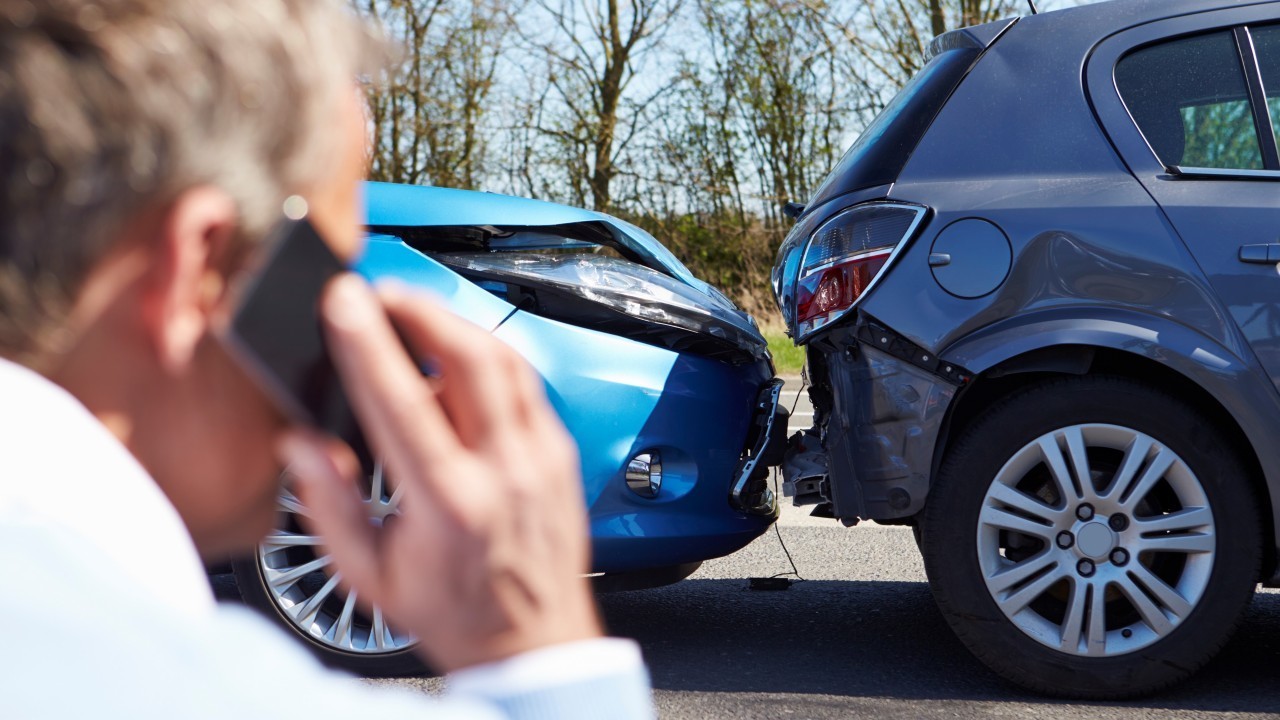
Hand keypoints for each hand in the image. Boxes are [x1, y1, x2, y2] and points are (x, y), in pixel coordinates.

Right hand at [278, 273, 601, 671]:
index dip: (368, 343)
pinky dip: (488, 358)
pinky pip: (526, 383)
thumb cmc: (453, 612)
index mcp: (449, 504)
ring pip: (505, 360)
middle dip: (420, 308)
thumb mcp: (370, 576)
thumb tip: (300, 443)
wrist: (533, 644)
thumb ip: (329, 505)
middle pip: (470, 357)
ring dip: (455, 324)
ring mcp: (542, 458)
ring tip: (413, 314)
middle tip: (380, 293)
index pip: (403, 402)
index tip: (343, 300)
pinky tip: (456, 359)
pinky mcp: (561, 452)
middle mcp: (505, 472)